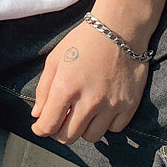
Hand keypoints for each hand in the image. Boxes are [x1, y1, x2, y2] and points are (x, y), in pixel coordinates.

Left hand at [29, 19, 149, 144]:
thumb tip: (38, 115)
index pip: (49, 125)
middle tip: (59, 121)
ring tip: (80, 113)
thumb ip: (43, 89)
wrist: (119, 29)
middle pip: (68, 137)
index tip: (40, 127)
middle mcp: (88, 101)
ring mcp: (110, 105)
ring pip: (91, 137)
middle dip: (59, 132)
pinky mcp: (129, 106)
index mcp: (66, 87)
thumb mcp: (55, 59)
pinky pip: (113, 130)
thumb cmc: (83, 41)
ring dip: (82, 129)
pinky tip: (101, 109)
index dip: (41, 130)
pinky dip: (105, 124)